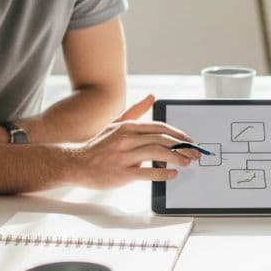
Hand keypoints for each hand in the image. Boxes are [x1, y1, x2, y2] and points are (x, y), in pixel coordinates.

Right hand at [71, 94, 199, 188]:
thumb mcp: (116, 124)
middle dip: (182, 147)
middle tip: (194, 154)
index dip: (177, 134)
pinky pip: (146, 173)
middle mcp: (126, 138)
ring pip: (156, 154)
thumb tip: (151, 96)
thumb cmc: (99, 145)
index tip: (189, 140)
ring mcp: (123, 156)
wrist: (76, 163)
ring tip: (187, 163)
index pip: (159, 127)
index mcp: (127, 126)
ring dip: (176, 158)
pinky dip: (162, 173)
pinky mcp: (121, 173)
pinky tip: (172, 174)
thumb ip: (136, 111)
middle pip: (161, 140)